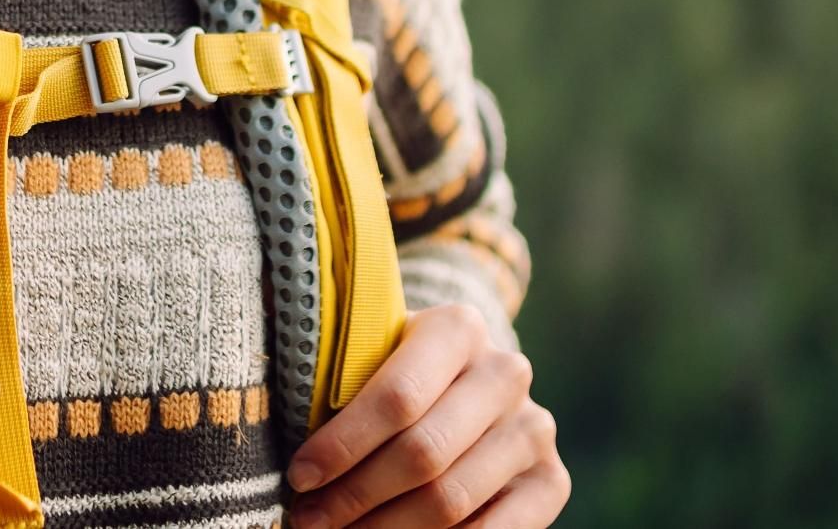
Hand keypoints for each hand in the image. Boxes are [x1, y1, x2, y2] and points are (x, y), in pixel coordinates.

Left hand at [284, 303, 568, 528]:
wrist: (466, 385)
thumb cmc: (393, 373)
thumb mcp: (369, 356)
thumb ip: (333, 378)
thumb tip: (285, 420)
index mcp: (458, 328)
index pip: (397, 396)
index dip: (343, 444)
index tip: (300, 477)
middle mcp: (506, 372)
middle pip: (423, 454)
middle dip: (356, 496)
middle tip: (309, 520)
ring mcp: (535, 428)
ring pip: (451, 499)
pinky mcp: (553, 480)